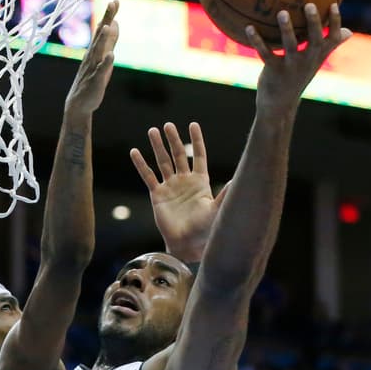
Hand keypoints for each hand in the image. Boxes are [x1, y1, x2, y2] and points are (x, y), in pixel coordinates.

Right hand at [64, 0, 119, 115]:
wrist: (79, 104)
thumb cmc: (92, 79)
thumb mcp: (103, 57)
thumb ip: (110, 40)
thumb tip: (115, 22)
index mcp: (95, 50)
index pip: (103, 29)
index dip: (109, 15)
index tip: (115, 0)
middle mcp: (93, 56)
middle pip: (100, 35)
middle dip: (106, 19)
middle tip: (112, 3)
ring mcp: (93, 68)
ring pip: (98, 51)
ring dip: (103, 38)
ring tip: (108, 26)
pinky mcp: (95, 81)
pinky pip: (101, 71)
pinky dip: (105, 63)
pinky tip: (111, 56)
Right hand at [130, 122, 229, 263]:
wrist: (187, 244)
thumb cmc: (205, 229)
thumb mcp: (217, 210)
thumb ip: (225, 195)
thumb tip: (236, 180)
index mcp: (201, 182)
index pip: (198, 155)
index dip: (196, 140)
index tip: (193, 125)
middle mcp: (185, 181)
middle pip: (179, 155)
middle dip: (173, 140)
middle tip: (168, 125)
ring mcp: (170, 187)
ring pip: (163, 162)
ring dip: (157, 147)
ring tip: (152, 131)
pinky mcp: (157, 195)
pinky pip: (148, 176)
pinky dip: (141, 164)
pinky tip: (134, 152)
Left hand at [247, 3, 351, 113]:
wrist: (280, 104)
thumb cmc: (299, 76)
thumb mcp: (316, 62)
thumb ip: (330, 45)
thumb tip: (349, 31)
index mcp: (317, 55)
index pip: (331, 38)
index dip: (334, 23)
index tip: (333, 4)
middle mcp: (307, 60)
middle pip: (314, 40)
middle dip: (313, 23)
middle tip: (309, 5)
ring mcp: (290, 66)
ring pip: (290, 46)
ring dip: (286, 29)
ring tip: (282, 12)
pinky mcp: (274, 70)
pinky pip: (265, 53)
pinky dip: (257, 41)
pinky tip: (249, 27)